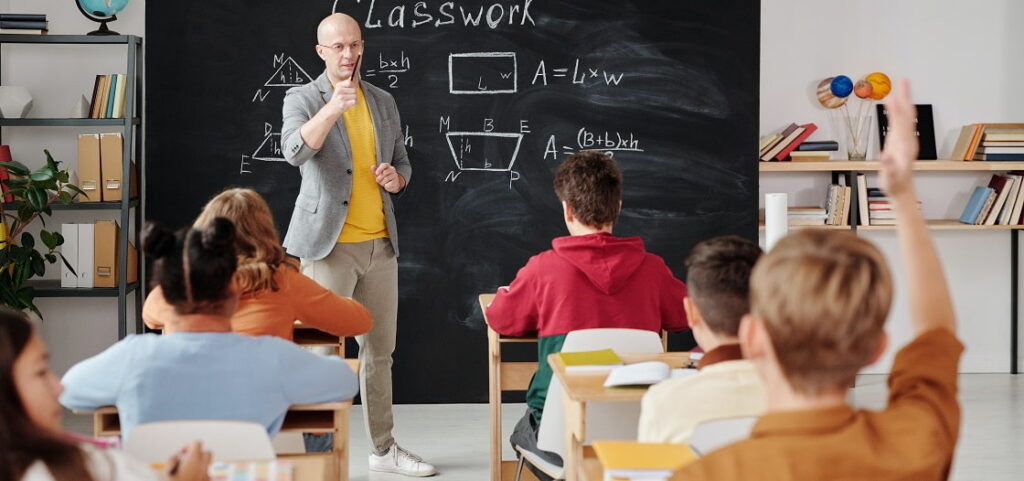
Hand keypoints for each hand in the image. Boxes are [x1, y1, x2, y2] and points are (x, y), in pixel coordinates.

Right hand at [167, 441, 211, 480]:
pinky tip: (196, 477)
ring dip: (202, 463)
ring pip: (210, 463)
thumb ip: (171, 460)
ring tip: (191, 470)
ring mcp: (210, 473)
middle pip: (207, 452)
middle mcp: (205, 464)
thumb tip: (177, 456)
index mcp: (195, 459)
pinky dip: (204, 472)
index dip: (188, 446)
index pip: (197, 443)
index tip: (182, 454)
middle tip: (188, 462)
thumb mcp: (168, 472)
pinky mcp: (211, 480)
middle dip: (198, 454)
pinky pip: (211, 472)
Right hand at [326, 80, 357, 117]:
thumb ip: (347, 83)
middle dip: (354, 93)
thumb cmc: (338, 98)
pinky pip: (354, 101)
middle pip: (354, 89)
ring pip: (355, 96)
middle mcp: (339, 90)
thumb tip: (353, 77)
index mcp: (339, 85)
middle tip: (349, 96)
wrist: (332, 108)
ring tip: (349, 100)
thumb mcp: (340, 88)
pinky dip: (355, 103)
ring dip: (355, 99)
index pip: (350, 82)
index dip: (353, 85)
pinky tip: (351, 103)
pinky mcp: (344, 104)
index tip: (352, 88)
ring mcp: (341, 97)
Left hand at [373, 163, 404, 192]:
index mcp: (387, 166)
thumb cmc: (384, 177)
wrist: (392, 185)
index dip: (379, 169)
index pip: (384, 165)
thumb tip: (372, 167)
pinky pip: (388, 183)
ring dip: (382, 182)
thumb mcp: (379, 173)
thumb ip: (375, 170)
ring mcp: (394, 175)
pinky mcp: (395, 181)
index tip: (376, 173)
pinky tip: (386, 185)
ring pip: (386, 178)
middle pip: (384, 172)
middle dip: (379, 177)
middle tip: (377, 180)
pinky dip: (385, 185)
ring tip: (382, 183)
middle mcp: (392, 169)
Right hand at [878, 78, 918, 198]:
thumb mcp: (890, 178)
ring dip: (904, 100)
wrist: (902, 190)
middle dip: (905, 97)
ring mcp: (906, 140)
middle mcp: (908, 140)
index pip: (900, 123)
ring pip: (906, 116)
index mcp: (904, 146)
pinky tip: (895, 105)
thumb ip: (889, 167)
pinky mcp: (902, 141)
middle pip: (907, 114)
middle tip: (904, 80)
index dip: (896, 109)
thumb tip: (886, 155)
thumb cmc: (895, 184)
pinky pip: (901, 121)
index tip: (891, 97)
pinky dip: (899, 110)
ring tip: (901, 87)